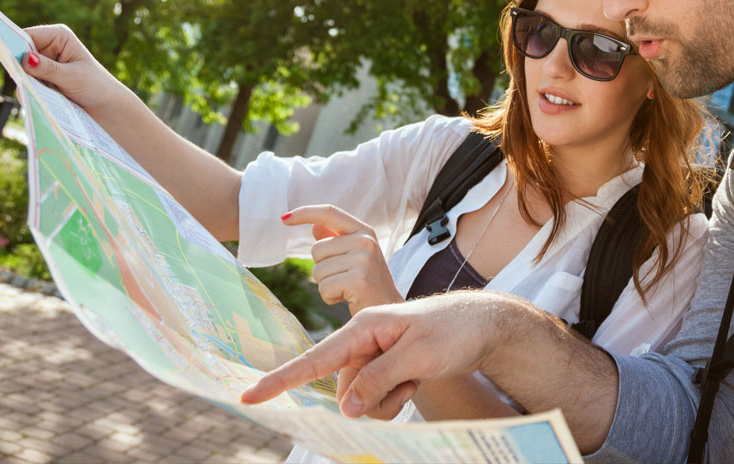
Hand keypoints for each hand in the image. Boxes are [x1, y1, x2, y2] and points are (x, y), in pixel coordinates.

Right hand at [22, 24, 130, 116]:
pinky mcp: (40, 79)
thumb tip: (25, 59)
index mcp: (58, 36)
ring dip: (26, 84)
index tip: (6, 59)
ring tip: (42, 94)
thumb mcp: (72, 76)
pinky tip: (41, 100)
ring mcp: (42, 64)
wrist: (104, 106)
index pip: (27, 35)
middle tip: (25, 83)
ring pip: (21, 72)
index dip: (14, 46)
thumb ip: (48, 69)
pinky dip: (30, 92)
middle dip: (20, 69)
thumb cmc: (95, 85)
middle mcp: (47, 47)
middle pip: (20, 54)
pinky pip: (26, 84)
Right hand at [240, 292, 508, 417]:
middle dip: (372, 399)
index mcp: (365, 327)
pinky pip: (376, 399)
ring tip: (415, 380)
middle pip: (343, 390)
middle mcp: (365, 341)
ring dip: (386, 401)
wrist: (484, 326)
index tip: (249, 396)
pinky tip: (415, 383)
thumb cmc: (452, 330)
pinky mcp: (387, 368)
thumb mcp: (416, 355)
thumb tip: (344, 407)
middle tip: (409, 382)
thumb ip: (377, 380)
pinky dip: (395, 398)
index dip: (282, 379)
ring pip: (360, 399)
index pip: (316, 358)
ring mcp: (376, 356)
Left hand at [283, 205, 402, 315]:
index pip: (329, 212)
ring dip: (326, 284)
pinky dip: (330, 297)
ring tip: (347, 289)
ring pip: (318, 270)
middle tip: (344, 278)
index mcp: (364, 231)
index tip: (284, 219)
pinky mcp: (358, 280)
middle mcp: (365, 241)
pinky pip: (324, 287)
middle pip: (316, 249)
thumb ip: (334, 239)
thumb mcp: (353, 256)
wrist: (387, 310)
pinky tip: (347, 298)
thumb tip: (314, 225)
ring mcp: (364, 259)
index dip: (305, 213)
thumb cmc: (367, 283)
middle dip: (322, 268)